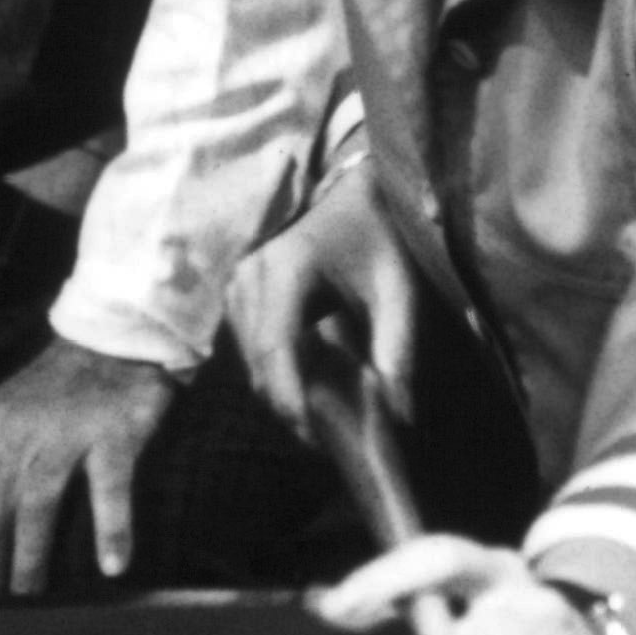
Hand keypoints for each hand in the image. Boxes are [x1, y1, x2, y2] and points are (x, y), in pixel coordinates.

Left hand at [0, 339, 184, 598]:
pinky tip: (112, 565)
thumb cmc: (57, 384)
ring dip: (30, 561)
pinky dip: (111, 532)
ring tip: (31, 598)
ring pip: (36, 508)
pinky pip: (108, 491)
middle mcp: (16, 434)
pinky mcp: (111, 435)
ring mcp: (65, 435)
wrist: (110, 338)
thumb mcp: (0, 412)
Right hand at [225, 183, 422, 444]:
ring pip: (250, 363)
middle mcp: (250, 276)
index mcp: (287, 269)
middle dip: (290, 405)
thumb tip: (399, 414)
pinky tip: (309, 377)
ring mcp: (236, 284)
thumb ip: (399, 349)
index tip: (314, 437)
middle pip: (258, 364)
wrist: (348, 197)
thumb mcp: (399, 289)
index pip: (275, 349)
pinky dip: (277, 372)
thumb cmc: (376, 239)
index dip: (289, 399)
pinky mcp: (236, 294)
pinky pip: (250, 349)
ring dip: (283, 391)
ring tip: (325, 408)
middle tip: (330, 435)